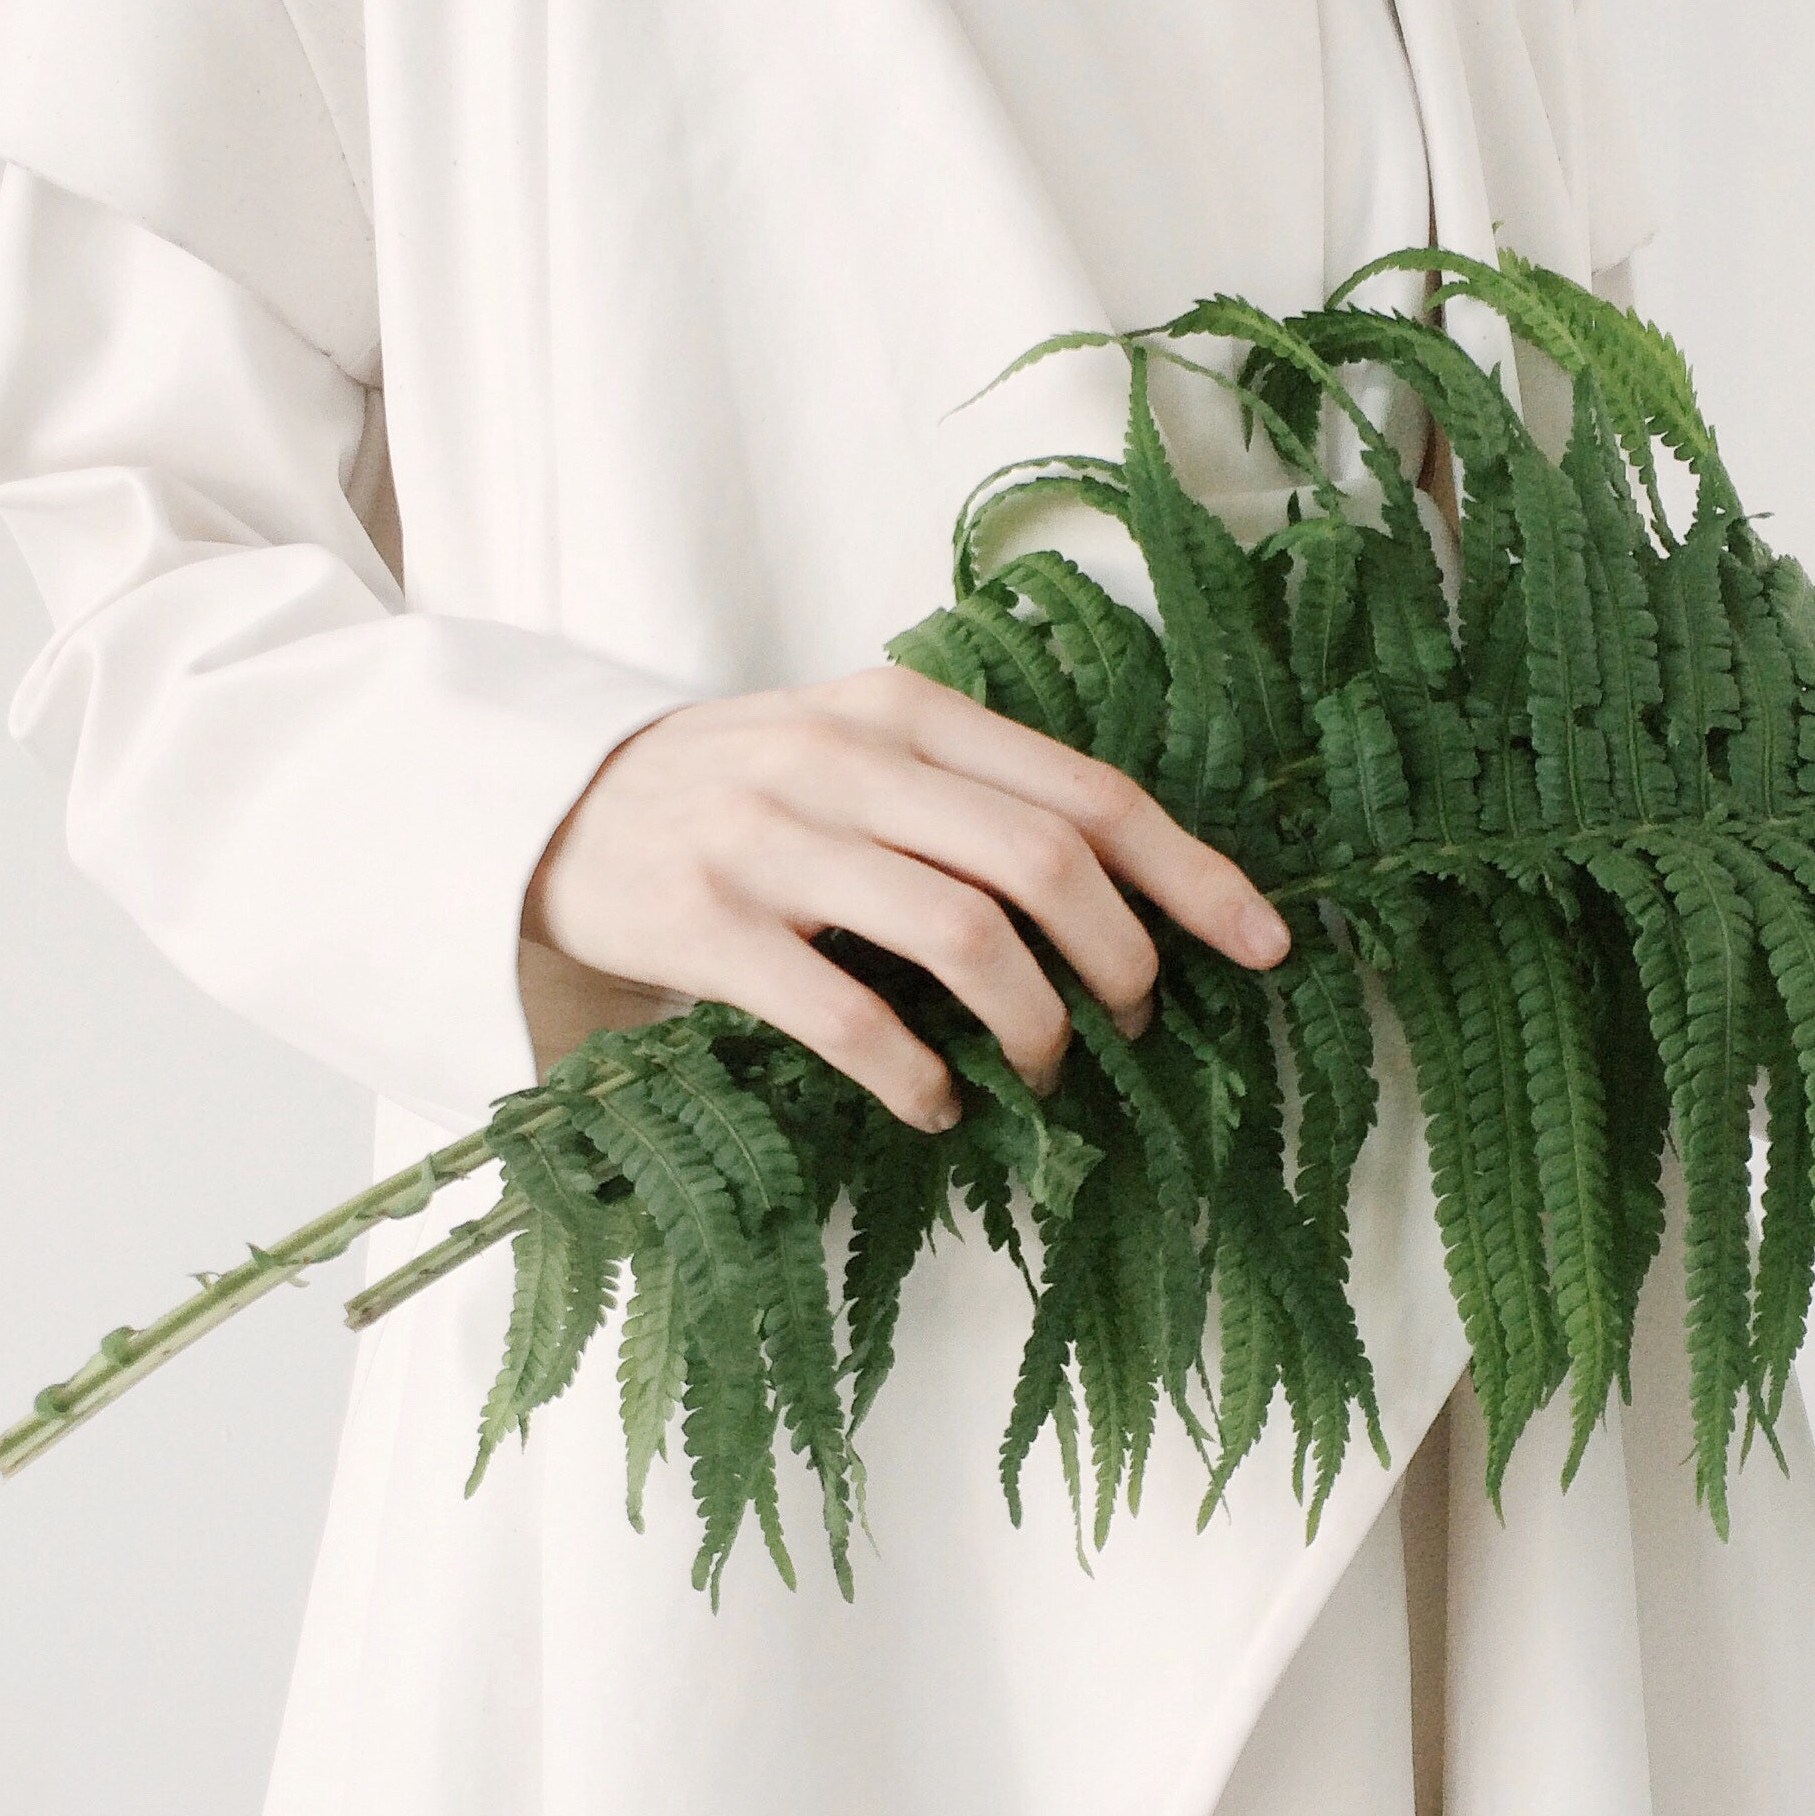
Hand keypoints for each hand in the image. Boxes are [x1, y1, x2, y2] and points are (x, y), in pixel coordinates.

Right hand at [521, 665, 1291, 1132]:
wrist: (549, 808)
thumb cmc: (738, 791)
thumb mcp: (853, 749)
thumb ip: (966, 791)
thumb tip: (1129, 888)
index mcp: (901, 710)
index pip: (1083, 791)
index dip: (1190, 872)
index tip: (1265, 943)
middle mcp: (845, 760)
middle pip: (1043, 863)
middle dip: (1119, 961)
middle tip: (1132, 1026)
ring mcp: (771, 840)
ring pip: (963, 936)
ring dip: (1032, 1026)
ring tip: (1041, 1073)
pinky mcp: (705, 925)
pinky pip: (846, 1014)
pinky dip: (915, 1074)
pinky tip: (937, 1105)